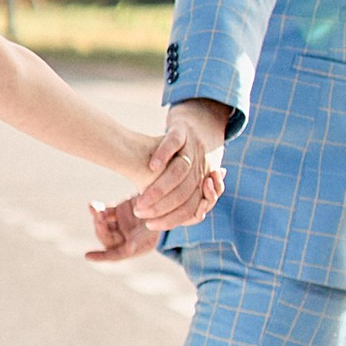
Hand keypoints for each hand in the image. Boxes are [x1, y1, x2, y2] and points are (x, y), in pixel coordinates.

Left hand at [86, 192, 160, 263]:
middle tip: (100, 218)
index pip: (115, 255)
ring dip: (98, 218)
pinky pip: (104, 212)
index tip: (87, 256)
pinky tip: (93, 205)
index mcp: (134, 247)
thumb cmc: (164, 218)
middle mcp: (126, 237)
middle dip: (101, 229)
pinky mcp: (119, 211)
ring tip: (97, 210)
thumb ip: (140, 239)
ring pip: (103, 225)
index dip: (102, 257)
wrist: (168, 198)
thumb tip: (129, 250)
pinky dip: (97, 209)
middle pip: (107, 238)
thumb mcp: (153, 230)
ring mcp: (121, 223)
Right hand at [125, 111, 222, 234]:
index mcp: (204, 182)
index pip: (191, 208)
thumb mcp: (191, 181)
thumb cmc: (186, 159)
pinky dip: (164, 155)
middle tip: (140, 213)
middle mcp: (201, 166)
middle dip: (161, 208)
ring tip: (140, 200)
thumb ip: (182, 201)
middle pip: (185, 193)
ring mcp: (192, 148)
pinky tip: (153, 166)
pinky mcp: (181, 130)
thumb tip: (161, 222)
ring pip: (179, 172)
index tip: (150, 225)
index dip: (170, 219)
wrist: (200, 120)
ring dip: (159, 189)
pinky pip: (173, 143)